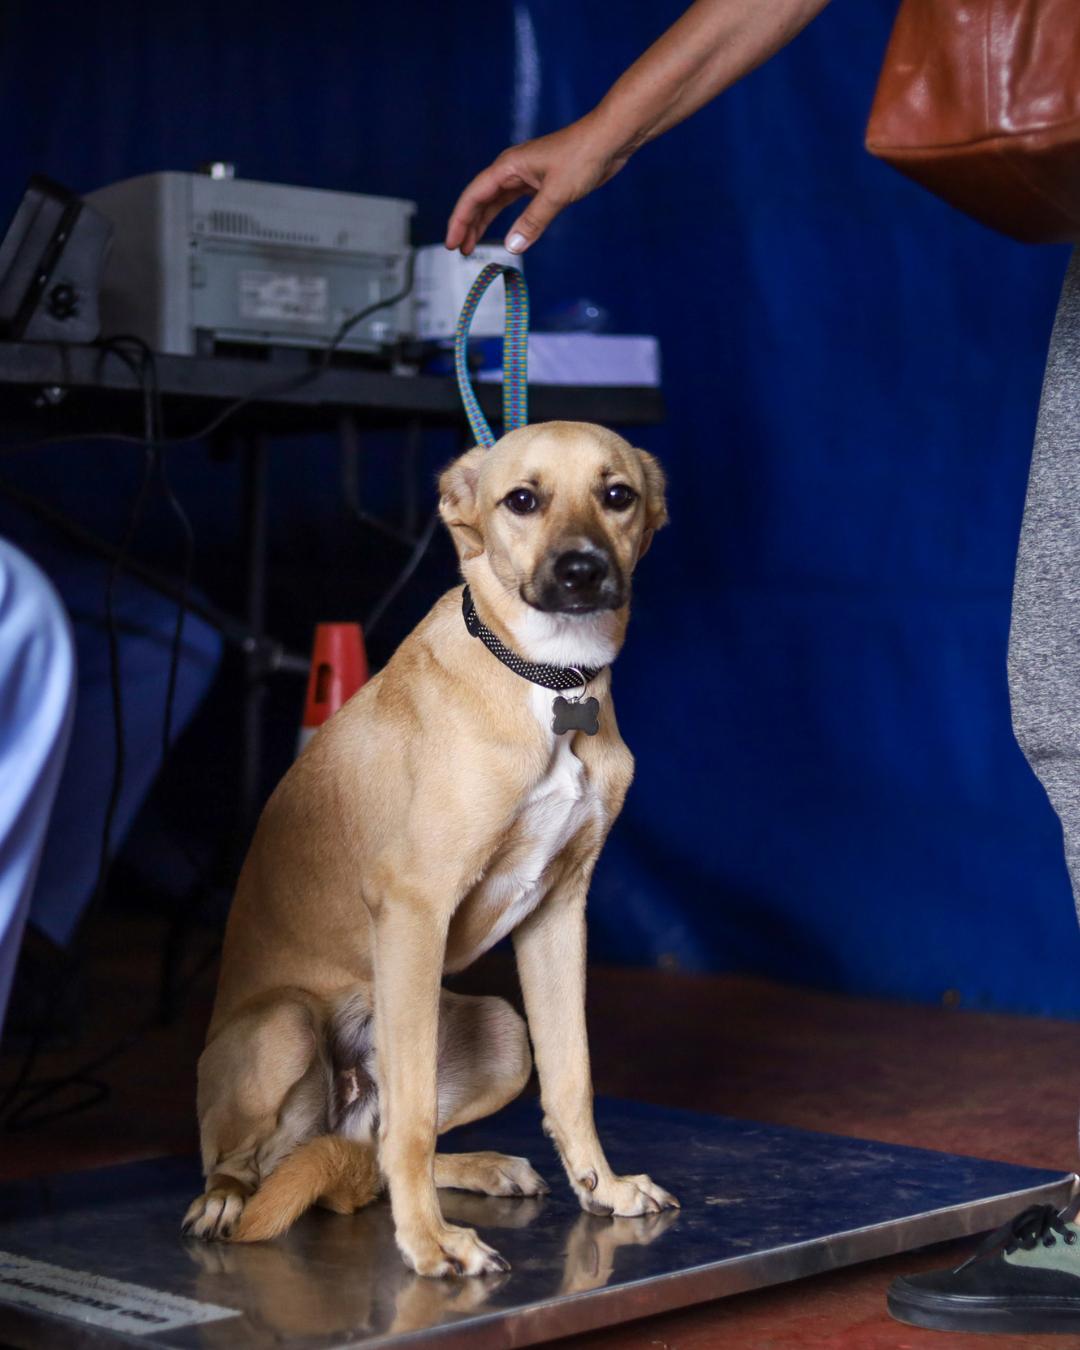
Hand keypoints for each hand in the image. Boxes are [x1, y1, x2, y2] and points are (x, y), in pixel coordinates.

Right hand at [445, 112, 633, 256]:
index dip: (460, 221)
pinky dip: (507, 220)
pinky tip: (504, 233)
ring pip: (496, 203)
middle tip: (459, 250)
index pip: (474, 196)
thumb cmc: (583, 156)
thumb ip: (532, 221)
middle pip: (481, 200)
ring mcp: (527, 176)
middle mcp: (512, 170)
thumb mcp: (556, 194)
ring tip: (473, 246)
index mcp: (508, 166)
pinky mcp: (542, 183)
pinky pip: (515, 204)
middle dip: (468, 225)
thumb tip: (512, 247)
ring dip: (484, 224)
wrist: (609, 139)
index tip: (452, 243)